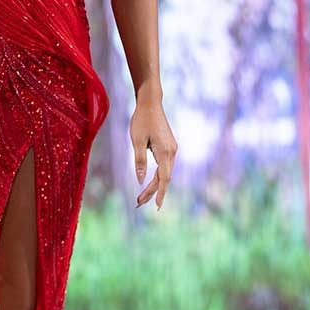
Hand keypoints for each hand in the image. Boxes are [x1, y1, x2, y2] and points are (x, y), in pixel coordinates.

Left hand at [131, 97, 177, 211]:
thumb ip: (139, 161)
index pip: (164, 179)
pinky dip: (158, 176)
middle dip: (152, 192)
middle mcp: (172, 152)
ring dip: (154, 185)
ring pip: (165, 172)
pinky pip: (165, 166)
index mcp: (165, 152)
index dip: (159, 193)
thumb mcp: (136, 141)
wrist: (150, 103)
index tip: (156, 206)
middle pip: (164, 178)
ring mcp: (172, 149)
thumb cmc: (141, 120)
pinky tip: (150, 182)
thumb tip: (140, 180)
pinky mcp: (169, 146)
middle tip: (138, 203)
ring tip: (141, 197)